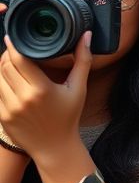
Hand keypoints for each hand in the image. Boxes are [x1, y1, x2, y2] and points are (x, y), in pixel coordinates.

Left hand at [0, 31, 90, 157]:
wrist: (55, 147)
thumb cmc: (68, 117)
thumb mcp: (78, 88)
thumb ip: (83, 60)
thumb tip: (87, 36)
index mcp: (41, 90)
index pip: (19, 60)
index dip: (13, 46)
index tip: (13, 38)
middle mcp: (23, 99)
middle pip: (4, 67)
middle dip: (7, 55)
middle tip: (13, 50)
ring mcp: (9, 108)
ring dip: (1, 69)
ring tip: (11, 65)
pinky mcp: (1, 116)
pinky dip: (0, 84)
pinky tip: (8, 81)